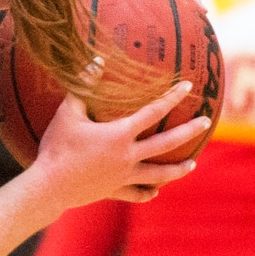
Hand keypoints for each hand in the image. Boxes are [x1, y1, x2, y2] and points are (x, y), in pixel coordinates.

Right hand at [29, 80, 210, 212]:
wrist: (49, 186)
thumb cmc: (57, 146)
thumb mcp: (68, 112)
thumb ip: (83, 86)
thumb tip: (96, 61)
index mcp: (120, 135)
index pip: (153, 112)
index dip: (171, 97)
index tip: (188, 86)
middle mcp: (128, 156)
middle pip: (166, 144)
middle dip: (189, 132)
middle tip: (206, 123)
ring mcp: (123, 177)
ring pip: (158, 174)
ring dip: (178, 169)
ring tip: (193, 164)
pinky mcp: (114, 191)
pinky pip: (137, 194)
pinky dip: (148, 192)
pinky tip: (155, 192)